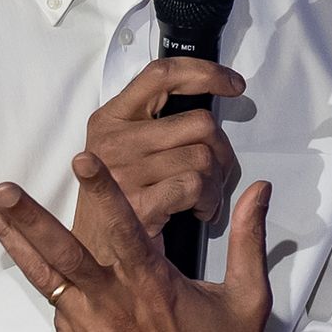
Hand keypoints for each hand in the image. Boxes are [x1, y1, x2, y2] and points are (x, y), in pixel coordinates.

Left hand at [0, 152, 272, 331]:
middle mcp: (115, 308)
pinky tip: (21, 249)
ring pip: (46, 279)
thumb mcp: (248, 299)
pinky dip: (43, 280)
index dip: (103, 195)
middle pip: (64, 258)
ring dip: (15, 241)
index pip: (125, 232)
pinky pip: (57, 310)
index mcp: (155, 289)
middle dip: (30, 220)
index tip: (82, 159)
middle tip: (1, 189)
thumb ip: (248, 239)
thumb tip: (259, 188)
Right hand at [78, 57, 242, 253]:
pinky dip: (210, 201)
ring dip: (217, 182)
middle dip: (222, 150)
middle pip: (199, 122)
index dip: (205, 73)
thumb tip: (213, 97)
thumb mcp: (128, 150)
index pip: (162, 74)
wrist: (99, 258)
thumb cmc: (121, 202)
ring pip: (204, 157)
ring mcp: (122, 173)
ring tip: (204, 197)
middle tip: (216, 172)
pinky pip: (195, 185)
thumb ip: (160, 121)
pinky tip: (200, 212)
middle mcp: (112, 140)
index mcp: (110, 118)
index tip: (233, 84)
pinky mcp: (137, 206)